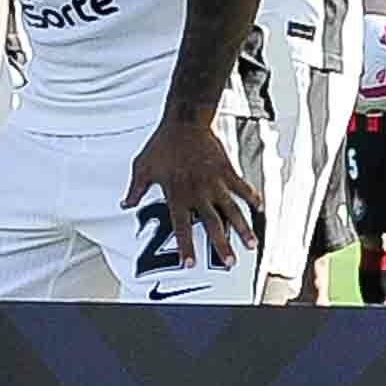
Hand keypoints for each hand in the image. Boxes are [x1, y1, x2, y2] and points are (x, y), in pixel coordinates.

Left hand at [126, 112, 262, 274]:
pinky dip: (252, 198)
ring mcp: (215, 182)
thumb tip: (125, 204)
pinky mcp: (226, 170)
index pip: (181, 227)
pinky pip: (242, 187)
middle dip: (222, 245)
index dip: (186, 247)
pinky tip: (260, 209)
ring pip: (232, 210)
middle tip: (230, 263)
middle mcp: (198, 192)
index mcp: (177, 194)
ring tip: (252, 244)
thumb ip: (135, 189)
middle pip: (212, 224)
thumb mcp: (143, 167)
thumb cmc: (162, 144)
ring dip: (242, 228)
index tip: (190, 264)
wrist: (184, 121)